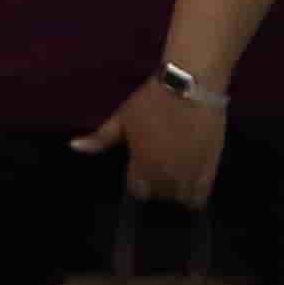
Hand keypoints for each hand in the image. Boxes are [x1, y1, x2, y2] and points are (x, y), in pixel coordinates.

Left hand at [75, 74, 231, 209]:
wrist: (190, 86)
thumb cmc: (151, 101)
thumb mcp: (121, 118)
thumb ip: (100, 138)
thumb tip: (73, 146)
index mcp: (141, 164)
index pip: (137, 191)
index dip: (138, 182)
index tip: (140, 171)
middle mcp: (165, 175)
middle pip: (158, 196)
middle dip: (156, 186)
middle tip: (158, 168)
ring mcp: (189, 174)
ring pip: (179, 198)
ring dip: (175, 191)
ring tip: (175, 175)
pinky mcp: (210, 169)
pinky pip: (200, 197)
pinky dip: (194, 194)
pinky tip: (191, 183)